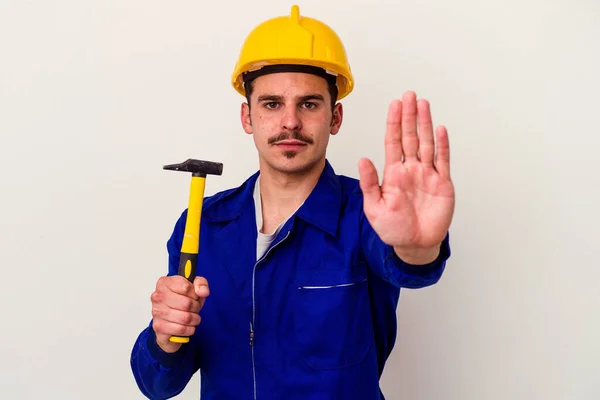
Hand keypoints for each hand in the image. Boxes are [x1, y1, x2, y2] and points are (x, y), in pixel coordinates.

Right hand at [150, 275, 209, 352]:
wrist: (169, 318)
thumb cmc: (181, 301)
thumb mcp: (194, 287)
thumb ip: (201, 284)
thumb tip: (203, 292)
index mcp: (164, 283)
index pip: (186, 288)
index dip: (195, 294)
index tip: (194, 296)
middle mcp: (158, 296)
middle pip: (187, 304)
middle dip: (196, 308)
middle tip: (194, 308)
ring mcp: (157, 312)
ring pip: (185, 318)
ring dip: (194, 319)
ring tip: (192, 317)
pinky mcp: (159, 326)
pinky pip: (181, 329)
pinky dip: (189, 329)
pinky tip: (187, 326)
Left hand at [358, 91, 454, 263]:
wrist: (414, 245)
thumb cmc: (393, 228)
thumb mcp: (374, 207)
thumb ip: (370, 183)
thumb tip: (362, 160)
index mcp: (393, 173)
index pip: (393, 142)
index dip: (394, 123)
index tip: (395, 104)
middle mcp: (411, 169)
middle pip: (410, 137)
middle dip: (409, 116)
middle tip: (409, 96)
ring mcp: (427, 175)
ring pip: (426, 143)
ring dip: (425, 124)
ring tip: (423, 104)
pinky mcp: (442, 184)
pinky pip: (442, 161)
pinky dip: (442, 145)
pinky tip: (440, 129)